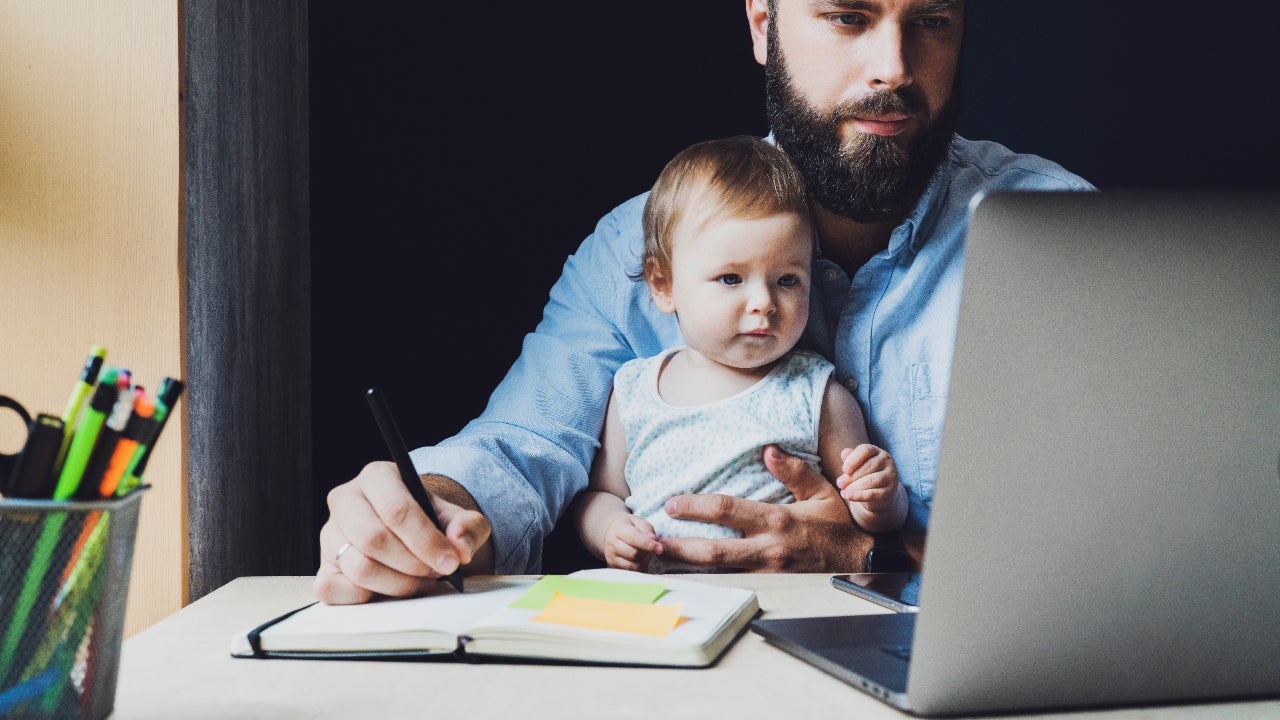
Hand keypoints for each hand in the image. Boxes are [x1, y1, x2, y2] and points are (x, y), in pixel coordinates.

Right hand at [314, 462, 491, 604]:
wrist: (410, 533)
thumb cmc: (429, 521)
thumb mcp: (457, 517)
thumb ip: (468, 527)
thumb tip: (459, 546)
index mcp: (377, 476)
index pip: (396, 510)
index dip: (426, 541)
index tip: (450, 561)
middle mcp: (346, 500)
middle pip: (374, 540)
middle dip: (412, 564)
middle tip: (435, 572)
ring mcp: (329, 535)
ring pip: (359, 568)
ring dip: (397, 583)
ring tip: (419, 580)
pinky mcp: (322, 567)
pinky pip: (331, 590)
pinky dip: (364, 597)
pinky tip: (389, 591)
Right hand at [602, 514, 662, 571]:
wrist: (610, 532)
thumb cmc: (628, 526)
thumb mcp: (638, 521)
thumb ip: (647, 529)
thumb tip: (654, 540)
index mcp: (618, 529)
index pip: (634, 538)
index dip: (648, 544)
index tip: (660, 549)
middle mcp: (612, 543)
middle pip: (633, 554)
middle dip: (646, 552)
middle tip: (650, 547)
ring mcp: (611, 556)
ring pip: (633, 565)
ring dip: (644, 561)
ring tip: (644, 553)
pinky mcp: (613, 565)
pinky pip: (631, 572)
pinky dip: (639, 567)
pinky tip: (639, 559)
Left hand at [659, 445, 872, 571]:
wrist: (862, 562)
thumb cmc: (839, 525)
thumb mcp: (822, 491)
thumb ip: (793, 470)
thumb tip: (767, 449)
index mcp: (777, 521)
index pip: (726, 510)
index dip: (694, 506)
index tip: (671, 502)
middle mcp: (768, 549)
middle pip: (713, 551)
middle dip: (679, 545)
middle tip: (653, 539)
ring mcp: (767, 572)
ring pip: (719, 572)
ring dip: (688, 566)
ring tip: (660, 559)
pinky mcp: (770, 585)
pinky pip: (733, 582)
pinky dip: (708, 579)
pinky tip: (688, 574)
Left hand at [836, 444, 898, 509]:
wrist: (880, 495)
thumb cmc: (864, 476)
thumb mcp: (857, 466)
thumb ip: (850, 458)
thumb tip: (844, 453)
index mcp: (877, 452)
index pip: (866, 450)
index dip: (853, 459)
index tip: (844, 469)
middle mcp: (886, 462)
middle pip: (868, 466)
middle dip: (851, 476)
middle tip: (839, 484)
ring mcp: (890, 476)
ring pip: (870, 480)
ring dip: (854, 486)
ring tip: (843, 492)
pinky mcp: (889, 492)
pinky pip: (873, 494)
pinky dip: (859, 495)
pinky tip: (849, 496)